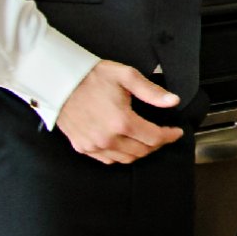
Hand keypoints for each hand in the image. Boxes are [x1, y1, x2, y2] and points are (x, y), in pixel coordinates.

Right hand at [54, 60, 183, 163]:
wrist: (59, 82)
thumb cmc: (93, 76)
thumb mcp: (127, 76)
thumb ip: (152, 92)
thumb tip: (173, 101)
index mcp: (122, 121)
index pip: (154, 138)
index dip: (170, 136)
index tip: (177, 132)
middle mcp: (108, 138)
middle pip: (142, 151)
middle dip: (157, 144)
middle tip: (162, 134)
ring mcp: (93, 145)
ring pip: (126, 159)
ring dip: (140, 151)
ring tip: (146, 140)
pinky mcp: (82, 147)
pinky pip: (107, 159)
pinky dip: (120, 155)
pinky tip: (125, 144)